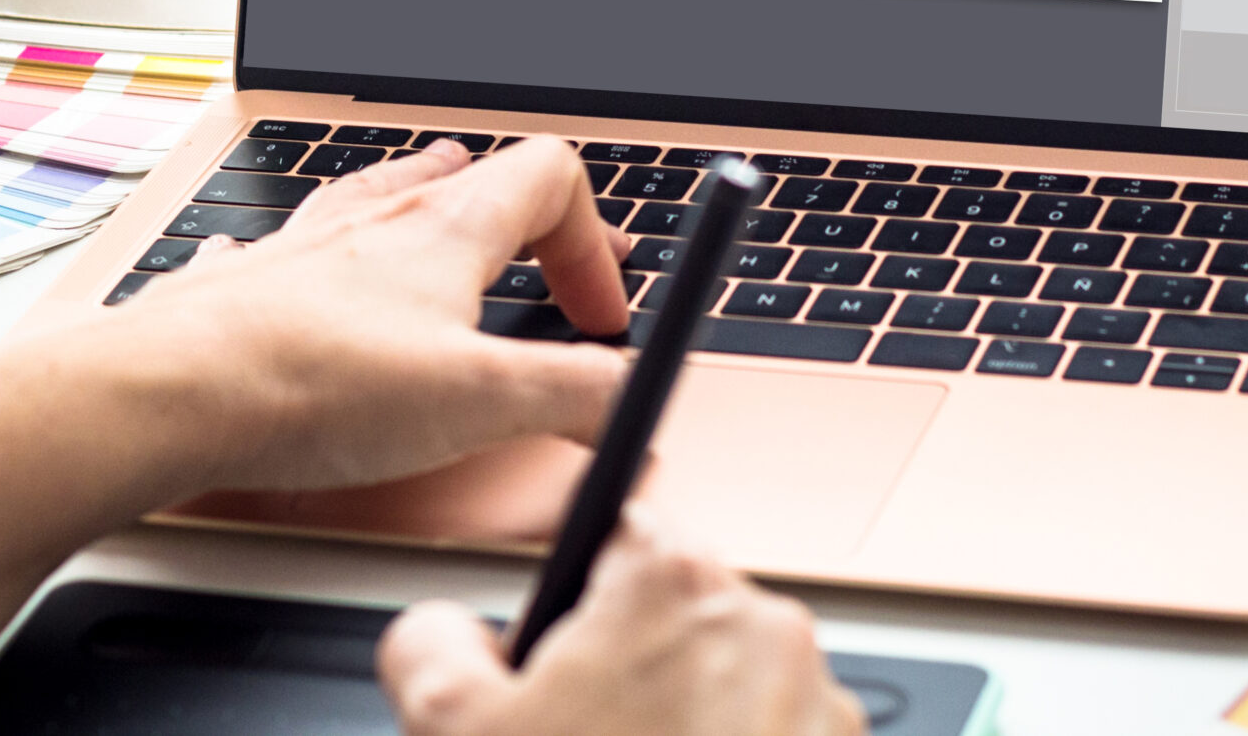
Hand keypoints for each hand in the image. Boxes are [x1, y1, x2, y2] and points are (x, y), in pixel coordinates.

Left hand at [71, 135, 633, 497]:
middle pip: (466, 177)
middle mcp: (374, 223)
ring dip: (419, 202)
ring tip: (434, 200)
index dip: (592, 239)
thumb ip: (572, 399)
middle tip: (546, 247)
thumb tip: (634, 402)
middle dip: (519, 210)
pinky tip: (296, 270)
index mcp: (445, 231)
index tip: (597, 314)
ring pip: (375, 196)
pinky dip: (312, 255)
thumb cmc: (313, 383)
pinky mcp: (243, 290)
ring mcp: (303, 249)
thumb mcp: (479, 402)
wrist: (167, 394)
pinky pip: (287, 248)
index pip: (550, 176)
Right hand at [379, 506, 864, 735]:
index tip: (556, 645)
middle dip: (631, 670)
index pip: (612, 532)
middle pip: (676, 613)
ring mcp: (819, 701)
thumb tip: (441, 629)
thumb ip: (429, 643)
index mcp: (667, 582)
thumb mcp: (453, 733)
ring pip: (733, 683)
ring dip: (690, 724)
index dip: (571, 598)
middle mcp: (761, 624)